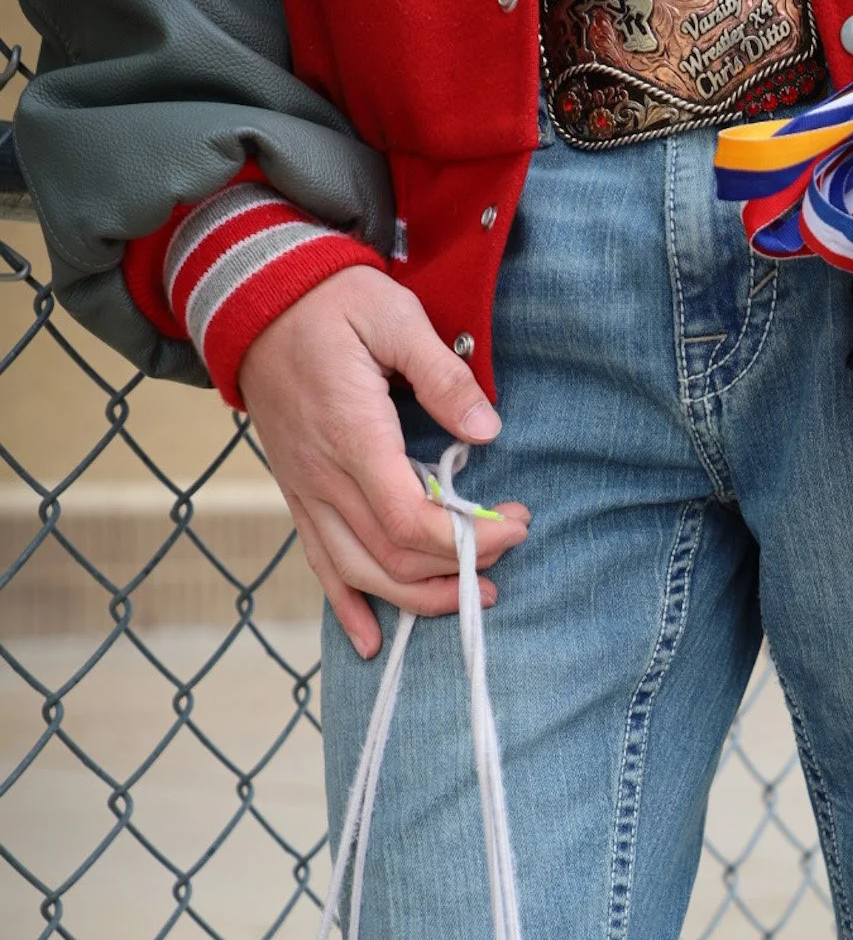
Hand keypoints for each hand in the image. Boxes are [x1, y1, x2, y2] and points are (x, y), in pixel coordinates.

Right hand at [238, 266, 528, 657]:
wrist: (251, 298)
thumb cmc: (328, 300)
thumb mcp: (392, 313)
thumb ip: (442, 374)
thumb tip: (488, 429)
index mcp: (352, 434)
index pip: (409, 521)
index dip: (466, 540)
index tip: (514, 525)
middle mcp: (323, 475)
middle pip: (393, 555)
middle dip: (459, 565)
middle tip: (510, 544)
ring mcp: (306, 490)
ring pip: (360, 572)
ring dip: (418, 596)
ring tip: (470, 594)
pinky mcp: (298, 493)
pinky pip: (320, 563)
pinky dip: (347, 607)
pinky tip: (370, 641)